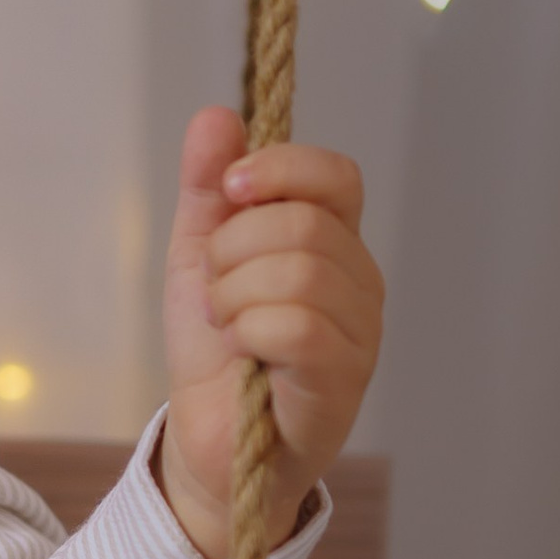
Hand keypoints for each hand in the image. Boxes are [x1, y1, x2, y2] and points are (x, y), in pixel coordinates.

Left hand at [159, 107, 382, 558]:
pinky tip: (239, 352)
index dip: (280, 169)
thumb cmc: (215, 349)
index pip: (336, 176)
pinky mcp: (343, 382)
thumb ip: (208, 188)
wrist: (206, 442)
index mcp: (333, 241)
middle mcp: (359, 282)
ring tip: (223, 324)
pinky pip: (299, 327)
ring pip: (300, 273)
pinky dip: (248, 331)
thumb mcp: (199, 255)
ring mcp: (360, 334)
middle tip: (211, 289)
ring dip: (233, 295)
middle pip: (303, 224)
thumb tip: (215, 117)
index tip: (226, 190)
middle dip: (231, 251)